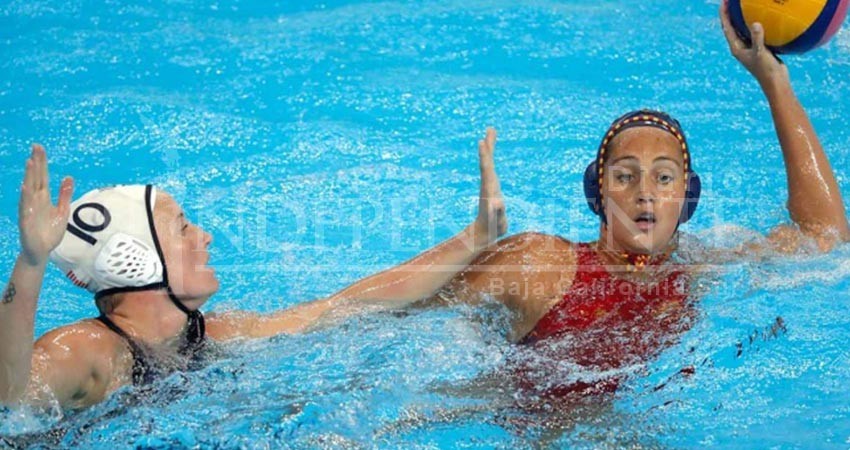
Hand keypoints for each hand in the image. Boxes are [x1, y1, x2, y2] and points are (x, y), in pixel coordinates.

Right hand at [19, 144, 73, 266]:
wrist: (41, 251)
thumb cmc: (50, 231)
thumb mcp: (62, 211)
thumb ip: (64, 194)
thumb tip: (68, 177)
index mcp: (44, 198)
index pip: (43, 176)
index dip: (42, 162)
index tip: (39, 147)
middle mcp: (35, 201)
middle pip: (36, 178)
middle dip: (36, 163)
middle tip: (36, 147)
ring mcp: (30, 209)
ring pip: (29, 189)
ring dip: (29, 176)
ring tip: (30, 162)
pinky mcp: (27, 220)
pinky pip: (26, 207)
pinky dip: (25, 197)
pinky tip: (25, 187)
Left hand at [472, 128, 506, 247]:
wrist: (485, 232)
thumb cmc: (492, 227)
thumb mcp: (496, 221)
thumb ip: (497, 212)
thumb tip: (497, 204)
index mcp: (489, 189)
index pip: (486, 169)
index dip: (485, 156)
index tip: (481, 141)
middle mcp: (488, 183)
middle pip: (488, 161)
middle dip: (489, 145)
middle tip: (490, 129)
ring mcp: (490, 184)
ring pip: (488, 162)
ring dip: (489, 148)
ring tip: (489, 134)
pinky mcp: (492, 186)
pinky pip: (491, 167)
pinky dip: (490, 157)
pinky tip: (489, 150)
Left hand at [720, 0, 788, 83]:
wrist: (775, 82)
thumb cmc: (766, 69)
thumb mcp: (761, 52)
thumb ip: (757, 38)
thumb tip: (755, 23)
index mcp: (736, 48)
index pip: (727, 28)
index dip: (724, 15)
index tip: (723, 3)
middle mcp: (740, 47)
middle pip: (732, 27)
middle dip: (730, 14)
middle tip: (731, 1)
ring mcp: (749, 47)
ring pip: (742, 29)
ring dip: (741, 18)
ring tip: (743, 5)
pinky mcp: (758, 48)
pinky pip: (754, 32)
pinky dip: (755, 24)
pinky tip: (763, 16)